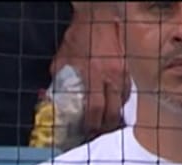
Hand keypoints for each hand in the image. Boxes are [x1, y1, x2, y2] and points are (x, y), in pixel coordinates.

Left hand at [51, 6, 128, 137]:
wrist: (98, 15)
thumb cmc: (79, 34)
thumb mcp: (62, 57)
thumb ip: (59, 79)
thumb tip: (53, 96)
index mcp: (92, 74)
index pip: (94, 109)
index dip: (92, 124)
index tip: (87, 130)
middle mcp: (110, 75)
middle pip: (112, 111)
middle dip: (106, 125)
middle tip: (99, 131)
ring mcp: (122, 71)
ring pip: (123, 102)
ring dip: (115, 113)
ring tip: (108, 120)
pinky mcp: (129, 67)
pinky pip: (128, 89)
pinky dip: (122, 99)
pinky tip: (116, 102)